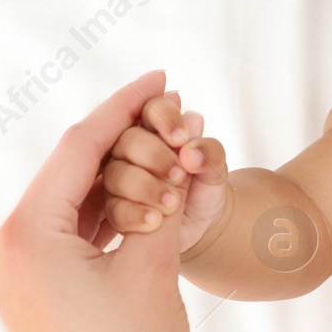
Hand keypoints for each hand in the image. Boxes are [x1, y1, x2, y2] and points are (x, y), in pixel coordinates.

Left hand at [0, 69, 207, 331]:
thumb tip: (176, 153)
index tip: (158, 77)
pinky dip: (106, 210)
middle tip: (172, 111)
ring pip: (71, 199)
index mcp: (24, 235)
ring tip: (168, 150)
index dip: (123, 106)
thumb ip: (161, 198)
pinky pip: (68, 231)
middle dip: (124, 138)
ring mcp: (13, 273)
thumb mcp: (153, 265)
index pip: (78, 147)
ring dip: (118, 175)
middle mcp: (5, 249)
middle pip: (70, 169)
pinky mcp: (30, 293)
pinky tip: (145, 193)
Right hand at [102, 91, 231, 252]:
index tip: (182, 139)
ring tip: (173, 203)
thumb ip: (208, 152)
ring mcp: (119, 178)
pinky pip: (114, 208)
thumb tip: (190, 148)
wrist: (204, 223)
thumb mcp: (216, 168)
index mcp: (157, 129)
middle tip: (179, 175)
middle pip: (128, 140)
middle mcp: (132, 149)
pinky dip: (135, 214)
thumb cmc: (205, 185)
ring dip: (145, 187)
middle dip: (154, 157)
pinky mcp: (114, 208)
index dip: (164, 118)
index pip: (152, 108)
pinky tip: (155, 220)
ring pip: (117, 174)